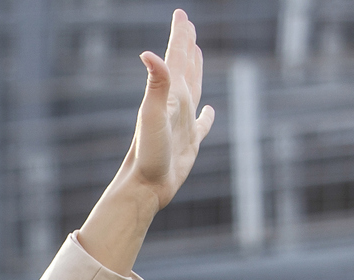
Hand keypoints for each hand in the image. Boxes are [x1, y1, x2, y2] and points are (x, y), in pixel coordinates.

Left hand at [122, 8, 215, 209]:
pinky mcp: (190, 143)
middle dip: (185, 45)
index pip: (175, 58)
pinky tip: (209, 110)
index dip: (179, 35)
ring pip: (194, 88)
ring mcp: (183, 124)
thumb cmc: (147, 153)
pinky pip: (203, 125)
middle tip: (187, 25)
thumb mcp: (152, 116)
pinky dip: (208, 116)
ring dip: (196, 69)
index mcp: (170, 95)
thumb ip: (156, 84)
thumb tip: (148, 53)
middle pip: (183, 68)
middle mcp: (176, 106)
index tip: (181, 14)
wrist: (144, 187)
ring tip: (197, 53)